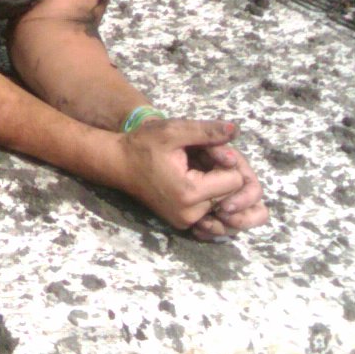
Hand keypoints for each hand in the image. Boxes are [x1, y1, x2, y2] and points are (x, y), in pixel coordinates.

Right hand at [116, 116, 269, 239]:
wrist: (119, 164)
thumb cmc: (144, 144)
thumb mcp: (174, 130)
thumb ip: (206, 131)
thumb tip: (235, 129)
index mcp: (189, 193)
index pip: (236, 181)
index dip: (226, 161)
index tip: (207, 150)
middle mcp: (190, 215)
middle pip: (232, 194)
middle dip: (223, 173)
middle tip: (201, 157)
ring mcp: (186, 223)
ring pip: (224, 203)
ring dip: (218, 184)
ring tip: (196, 169)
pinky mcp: (184, 224)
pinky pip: (212, 211)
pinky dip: (211, 195)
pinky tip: (195, 180)